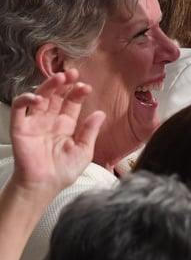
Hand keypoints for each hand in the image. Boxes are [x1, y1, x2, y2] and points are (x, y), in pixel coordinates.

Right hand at [9, 70, 104, 197]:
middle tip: (72, 74)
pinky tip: (37, 98)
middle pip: (56, 96)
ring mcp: (34, 122)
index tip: (86, 87)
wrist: (44, 185)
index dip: (78, 93)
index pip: (71, 103)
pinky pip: (19, 109)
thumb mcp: (84, 151)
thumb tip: (100, 113)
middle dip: (64, 83)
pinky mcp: (20, 127)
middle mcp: (50, 121)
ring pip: (39, 97)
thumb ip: (90, 131)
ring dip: (48, 86)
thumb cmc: (63, 171)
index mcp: (66, 125)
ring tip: (59, 79)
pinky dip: (25, 99)